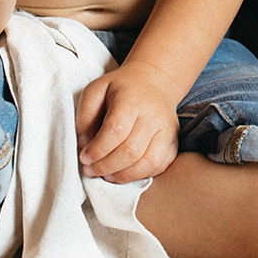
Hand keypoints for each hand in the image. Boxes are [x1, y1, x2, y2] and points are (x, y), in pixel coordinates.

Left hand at [75, 58, 183, 182]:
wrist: (155, 82)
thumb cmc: (121, 89)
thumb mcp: (96, 90)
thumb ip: (84, 116)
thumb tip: (85, 144)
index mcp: (132, 99)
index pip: (116, 130)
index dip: (97, 150)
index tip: (84, 157)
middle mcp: (154, 115)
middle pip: (131, 150)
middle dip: (106, 166)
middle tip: (91, 170)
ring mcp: (168, 129)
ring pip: (149, 162)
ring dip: (124, 176)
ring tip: (107, 175)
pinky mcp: (173, 141)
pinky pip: (161, 165)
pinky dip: (141, 175)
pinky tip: (125, 173)